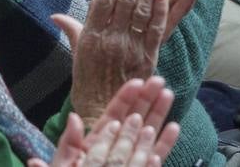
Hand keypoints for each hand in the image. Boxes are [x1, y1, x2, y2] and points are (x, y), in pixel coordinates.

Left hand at [33, 78, 180, 166]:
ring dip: (159, 114)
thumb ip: (69, 145)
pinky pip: (155, 156)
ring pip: (147, 133)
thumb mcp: (64, 166)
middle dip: (146, 99)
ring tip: (169, 94)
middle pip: (133, 118)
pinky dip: (165, 143)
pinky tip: (175, 127)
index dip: (125, 98)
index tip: (137, 82)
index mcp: (96, 143)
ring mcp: (130, 160)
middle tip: (160, 81)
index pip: (113, 115)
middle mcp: (116, 148)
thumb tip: (73, 117)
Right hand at [56, 0, 171, 122]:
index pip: (103, 0)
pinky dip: (159, 10)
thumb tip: (56, 15)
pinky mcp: (147, 58)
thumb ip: (71, 31)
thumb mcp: (76, 56)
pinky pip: (155, 30)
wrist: (103, 114)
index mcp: (91, 37)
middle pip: (124, 0)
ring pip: (141, 11)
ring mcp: (129, 48)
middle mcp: (110, 40)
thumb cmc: (88, 84)